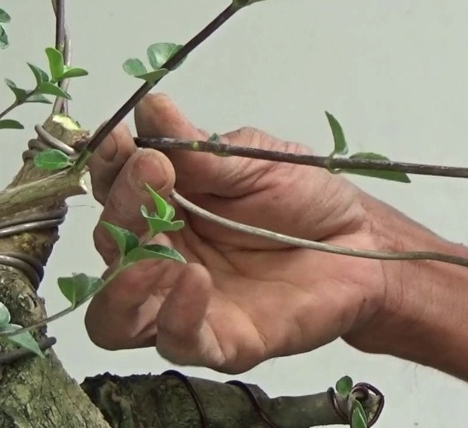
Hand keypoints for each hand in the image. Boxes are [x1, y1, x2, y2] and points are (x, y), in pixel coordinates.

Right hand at [85, 93, 401, 372]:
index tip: (121, 141)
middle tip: (153, 171)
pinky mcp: (217, 342)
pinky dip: (176, 313)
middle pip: (110, 247)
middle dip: (123, 207)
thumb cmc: (304, 198)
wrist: (359, 244)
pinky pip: (177, 341)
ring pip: (113, 317)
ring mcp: (183, 305)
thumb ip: (199, 148)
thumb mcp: (253, 161)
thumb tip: (150, 107)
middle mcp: (161, 258)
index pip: (113, 191)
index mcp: (164, 208)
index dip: (108, 167)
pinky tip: (194, 277)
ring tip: (153, 234)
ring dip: (120, 279)